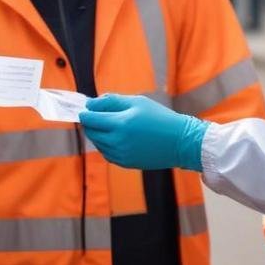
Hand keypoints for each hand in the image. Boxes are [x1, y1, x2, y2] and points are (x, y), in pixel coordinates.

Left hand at [78, 94, 209, 170]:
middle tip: (94, 115)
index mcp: (120, 124)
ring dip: (97, 134)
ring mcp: (121, 155)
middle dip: (89, 123)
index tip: (84, 108)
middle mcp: (118, 142)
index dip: (85, 113)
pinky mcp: (125, 163)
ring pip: (98, 144)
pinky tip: (115, 137)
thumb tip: (91, 103)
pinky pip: (107, 153)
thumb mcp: (137, 102)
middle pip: (91, 132)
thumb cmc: (159, 118)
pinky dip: (105, 145)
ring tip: (107, 125)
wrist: (180, 142)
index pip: (90, 119)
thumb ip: (112, 101)